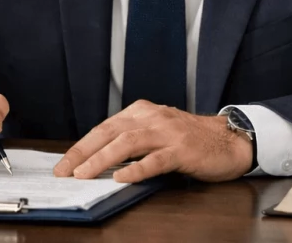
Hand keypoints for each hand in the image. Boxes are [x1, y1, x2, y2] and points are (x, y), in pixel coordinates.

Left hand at [52, 100, 253, 183]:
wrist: (228, 139)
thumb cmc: (189, 139)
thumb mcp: (155, 132)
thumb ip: (129, 141)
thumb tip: (95, 162)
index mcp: (140, 112)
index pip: (102, 128)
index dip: (80, 147)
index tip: (62, 165)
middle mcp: (151, 118)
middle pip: (109, 133)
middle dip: (83, 153)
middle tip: (64, 172)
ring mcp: (167, 132)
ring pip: (128, 143)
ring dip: (102, 160)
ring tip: (84, 175)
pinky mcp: (183, 149)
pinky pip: (156, 159)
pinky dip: (137, 169)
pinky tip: (122, 178)